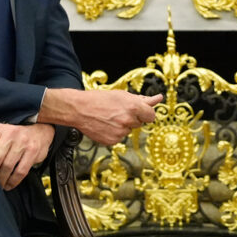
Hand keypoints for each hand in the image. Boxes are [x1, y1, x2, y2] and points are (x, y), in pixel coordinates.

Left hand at [0, 122, 54, 190]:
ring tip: (0, 184)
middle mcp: (10, 134)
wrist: (40, 130)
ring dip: (2, 180)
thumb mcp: (1, 135)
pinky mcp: (33, 151)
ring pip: (7, 166)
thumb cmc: (16, 136)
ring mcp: (23, 142)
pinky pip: (20, 171)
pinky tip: (9, 184)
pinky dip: (13, 181)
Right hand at [39, 89, 162, 145]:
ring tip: (109, 117)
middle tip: (119, 111)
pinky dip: (114, 133)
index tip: (142, 112)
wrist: (79, 109)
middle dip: (133, 118)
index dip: (146, 113)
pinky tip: (105, 125)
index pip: (151, 116)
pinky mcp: (113, 141)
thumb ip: (141, 99)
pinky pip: (119, 138)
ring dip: (123, 125)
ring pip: (129, 130)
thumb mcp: (121, 95)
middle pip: (140, 123)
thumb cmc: (99, 99)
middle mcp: (128, 121)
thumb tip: (157, 99)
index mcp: (133, 107)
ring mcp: (121, 132)